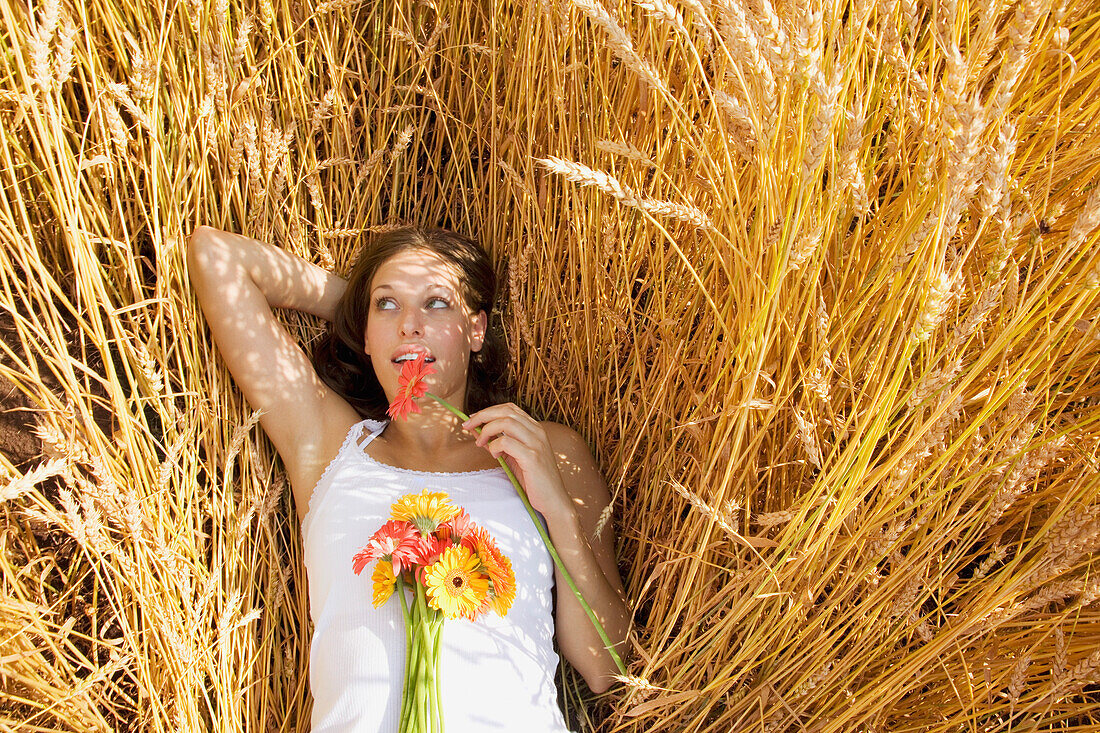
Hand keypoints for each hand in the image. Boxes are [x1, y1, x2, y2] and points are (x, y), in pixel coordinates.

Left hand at [462, 403, 570, 518]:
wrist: (553, 499)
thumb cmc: (532, 479)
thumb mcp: (513, 457)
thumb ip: (497, 442)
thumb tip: (475, 431)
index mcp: (534, 429)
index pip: (510, 408)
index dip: (489, 410)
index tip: (473, 419)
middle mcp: (537, 432)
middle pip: (506, 411)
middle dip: (483, 416)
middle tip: (467, 426)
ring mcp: (536, 443)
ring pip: (506, 422)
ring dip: (487, 430)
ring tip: (480, 443)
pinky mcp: (532, 457)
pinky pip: (506, 442)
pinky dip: (494, 446)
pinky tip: (494, 455)